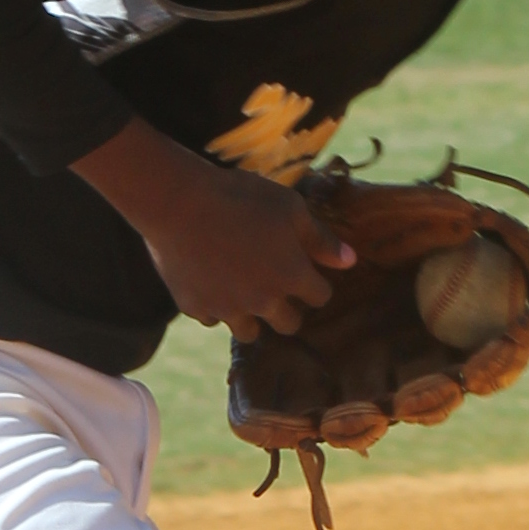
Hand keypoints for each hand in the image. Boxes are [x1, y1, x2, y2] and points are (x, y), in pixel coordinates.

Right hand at [76, 119, 353, 333]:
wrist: (178, 201)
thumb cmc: (239, 197)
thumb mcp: (289, 207)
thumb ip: (320, 238)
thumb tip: (350, 261)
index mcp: (291, 276)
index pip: (320, 297)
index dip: (314, 283)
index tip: (303, 269)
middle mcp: (263, 301)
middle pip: (289, 324)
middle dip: (288, 308)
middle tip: (274, 283)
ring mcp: (228, 308)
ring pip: (249, 332)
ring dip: (252, 316)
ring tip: (243, 290)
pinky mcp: (195, 308)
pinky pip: (212, 319)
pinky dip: (215, 306)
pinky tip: (211, 282)